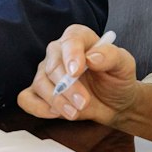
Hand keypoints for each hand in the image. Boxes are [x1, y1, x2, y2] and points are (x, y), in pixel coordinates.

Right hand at [16, 26, 139, 125]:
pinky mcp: (40, 92)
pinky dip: (38, 108)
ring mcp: (46, 72)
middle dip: (68, 88)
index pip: (70, 40)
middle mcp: (58, 52)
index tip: (76, 71)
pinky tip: (56, 113)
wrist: (115, 102)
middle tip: (84, 102)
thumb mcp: (124, 65)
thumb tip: (92, 57)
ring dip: (57, 101)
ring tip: (75, 112)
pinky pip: (26, 98)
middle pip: (52, 66)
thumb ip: (111, 56)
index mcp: (79, 38)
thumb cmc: (117, 80)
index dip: (71, 55)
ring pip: (40, 84)